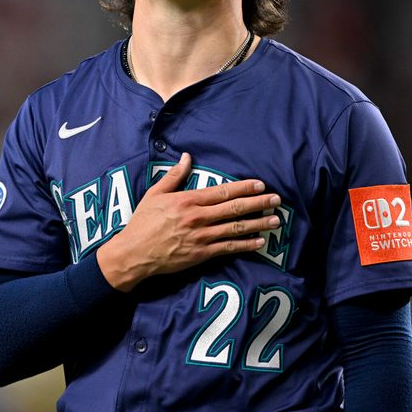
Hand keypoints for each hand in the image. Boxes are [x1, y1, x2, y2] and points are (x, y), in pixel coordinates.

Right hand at [97, 152, 280, 291]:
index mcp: (188, 200)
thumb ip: (174, 176)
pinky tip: (259, 242)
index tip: (260, 184)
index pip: (222, 191)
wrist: (134, 253)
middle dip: (258, 203)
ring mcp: (201, 237)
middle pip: (234, 208)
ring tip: (275, 220)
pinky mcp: (201, 254)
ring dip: (258, 224)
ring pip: (236, 228)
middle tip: (277, 200)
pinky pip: (228, 248)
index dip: (243, 187)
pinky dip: (245, 245)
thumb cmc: (142, 222)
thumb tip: (186, 157)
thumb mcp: (155, 194)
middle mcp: (198, 217)